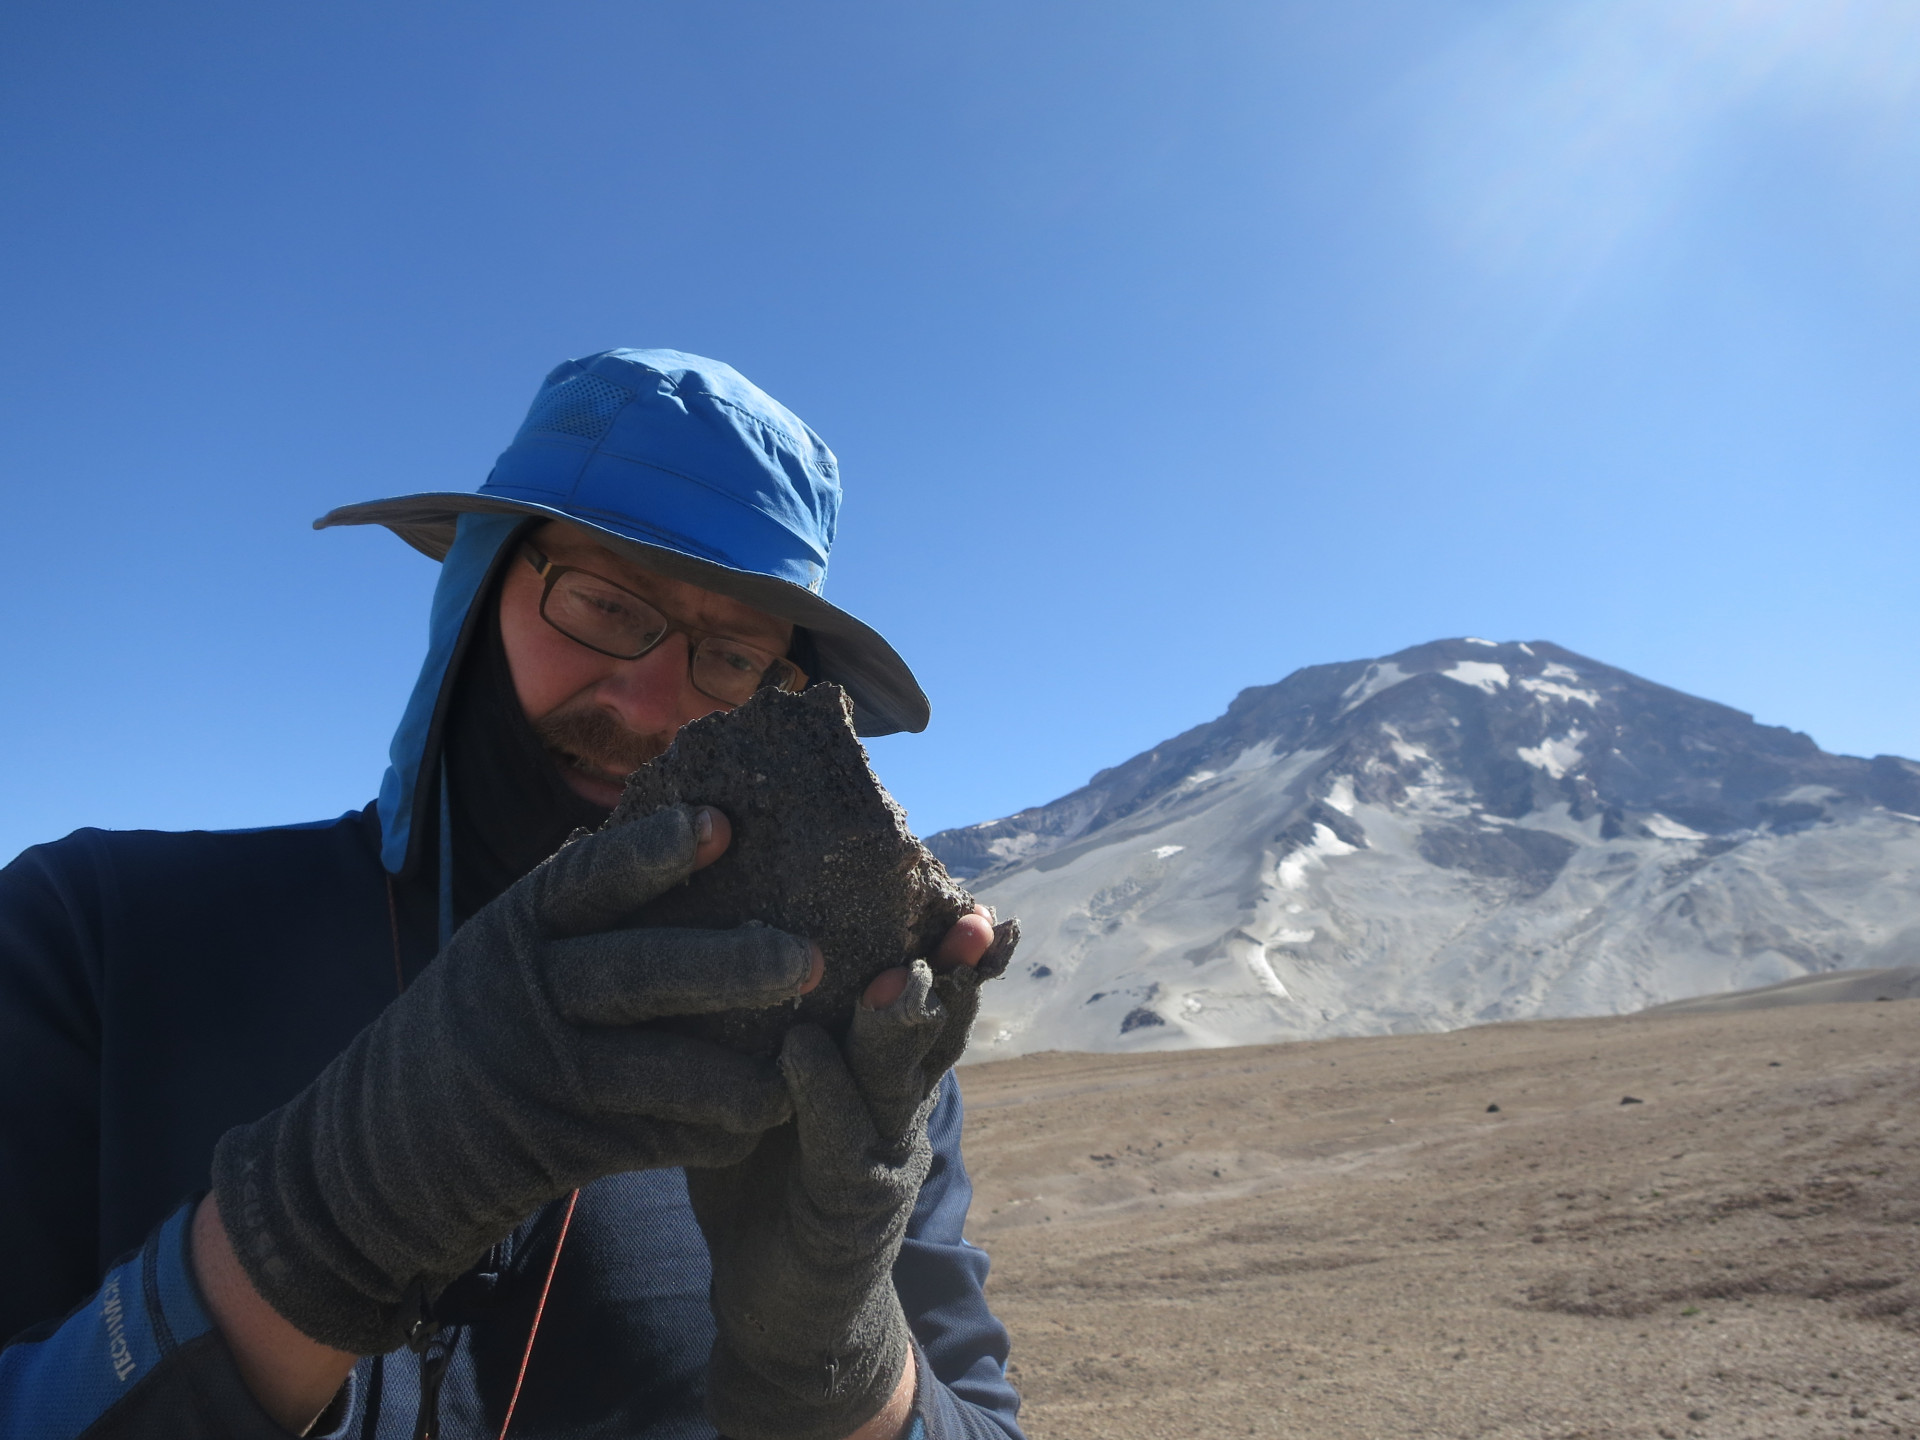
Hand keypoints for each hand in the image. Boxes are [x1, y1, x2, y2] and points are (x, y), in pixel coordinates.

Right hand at [210, 805, 818, 1355]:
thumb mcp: (499, 953)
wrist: (371, 1157)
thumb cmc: (468, 1029)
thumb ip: (575, 912)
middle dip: (728, 963)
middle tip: (807, 957)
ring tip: (802, 1065)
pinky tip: (761, 1123)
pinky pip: (652, 1141)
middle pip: (637, 972)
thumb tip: (688, 832)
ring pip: (656, 1069)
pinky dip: (708, 1134)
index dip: (655, 850)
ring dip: (736, 1073)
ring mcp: (541, 1076)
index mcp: (513, 933)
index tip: (724, 822)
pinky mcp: (557, 1147)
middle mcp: (525, 995)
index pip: (587, 881)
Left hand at [686, 909, 1013, 1439]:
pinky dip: (823, 1095)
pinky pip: (842, 1145)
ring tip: (896, 978)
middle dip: (951, 971)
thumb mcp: (776, 1085)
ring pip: (903, 1081)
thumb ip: (775, 1017)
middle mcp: (899, 1103)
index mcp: (885, 1064)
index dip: (946, 943)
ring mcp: (884, 1157)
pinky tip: (801, 1053)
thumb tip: (725, 912)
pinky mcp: (851, 1211)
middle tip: (957, 918)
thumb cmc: (769, 1176)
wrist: (782, 1312)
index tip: (960, 890)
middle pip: (937, 1025)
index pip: (927, 989)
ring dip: (901, 1027)